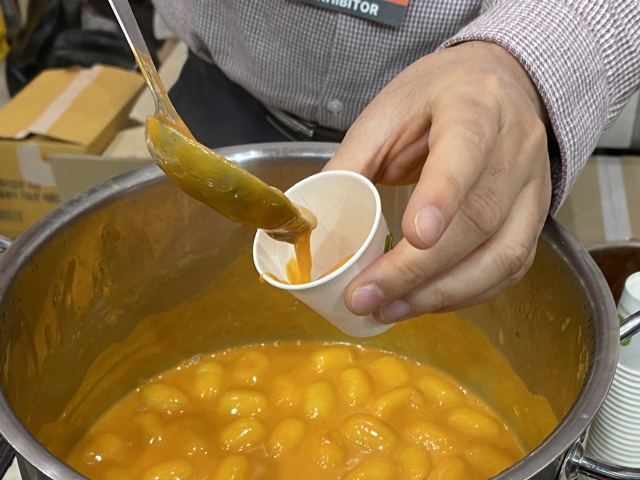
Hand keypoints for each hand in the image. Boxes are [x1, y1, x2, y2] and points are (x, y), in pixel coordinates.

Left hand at [323, 41, 552, 322]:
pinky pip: (508, 268)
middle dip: (418, 269)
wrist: (496, 85)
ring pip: (501, 255)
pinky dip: (465, 294)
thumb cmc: (436, 96)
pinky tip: (424, 302)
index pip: (466, 149)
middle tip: (367, 296)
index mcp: (474, 106)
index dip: (442, 196)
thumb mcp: (387, 112)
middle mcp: (515, 147)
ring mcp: (532, 187)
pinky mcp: (534, 218)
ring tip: (389, 309)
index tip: (413, 237)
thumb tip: (318, 219)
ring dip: (441, 293)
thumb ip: (354, 160)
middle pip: (478, 218)